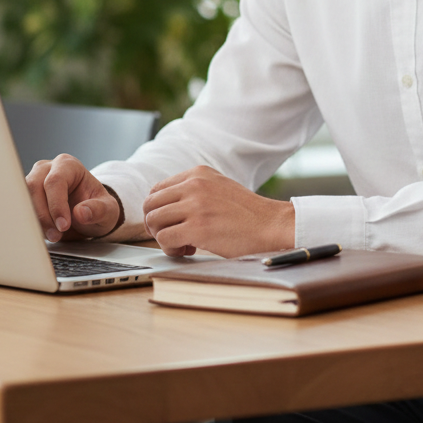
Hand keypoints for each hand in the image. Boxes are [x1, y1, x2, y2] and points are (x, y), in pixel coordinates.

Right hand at [25, 154, 122, 242]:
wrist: (88, 215)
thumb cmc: (97, 208)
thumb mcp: (108, 210)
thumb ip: (98, 210)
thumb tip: (80, 212)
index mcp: (69, 165)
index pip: (56, 181)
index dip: (57, 204)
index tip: (63, 226)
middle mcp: (47, 169)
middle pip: (34, 187)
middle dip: (44, 215)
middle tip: (56, 235)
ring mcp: (33, 181)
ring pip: (22, 198)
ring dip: (34, 220)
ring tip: (51, 236)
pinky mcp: (25, 196)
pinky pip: (19, 208)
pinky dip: (28, 222)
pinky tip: (40, 234)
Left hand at [143, 166, 294, 257]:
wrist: (272, 225)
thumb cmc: (247, 213)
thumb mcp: (218, 188)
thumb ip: (193, 190)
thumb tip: (164, 207)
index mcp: (198, 173)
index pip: (157, 190)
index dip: (159, 211)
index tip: (172, 222)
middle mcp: (194, 185)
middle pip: (150, 205)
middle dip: (157, 225)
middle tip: (174, 236)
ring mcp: (195, 205)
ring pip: (154, 221)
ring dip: (163, 238)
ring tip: (184, 244)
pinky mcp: (197, 227)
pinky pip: (165, 238)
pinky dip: (171, 248)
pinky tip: (189, 249)